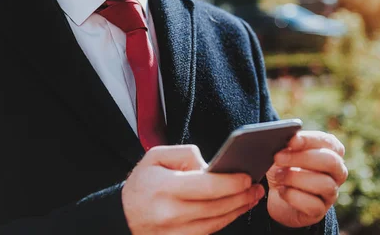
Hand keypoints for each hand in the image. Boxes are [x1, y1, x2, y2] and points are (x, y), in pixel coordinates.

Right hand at [122, 145, 264, 234]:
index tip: (247, 177)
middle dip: (242, 196)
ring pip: (216, 222)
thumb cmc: (143, 183)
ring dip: (238, 210)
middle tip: (257, 187)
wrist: (122, 216)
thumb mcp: (156, 156)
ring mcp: (174, 232)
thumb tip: (210, 164)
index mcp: (164, 187)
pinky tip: (236, 209)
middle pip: (216, 207)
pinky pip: (209, 232)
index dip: (232, 183)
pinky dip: (225, 220)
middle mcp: (170, 213)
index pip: (207, 186)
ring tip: (252, 197)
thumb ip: (185, 153)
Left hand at [266, 131, 347, 228]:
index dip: (309, 140)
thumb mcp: (286, 152)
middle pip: (330, 161)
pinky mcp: (320, 210)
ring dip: (295, 178)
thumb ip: (288, 145)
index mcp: (332, 151)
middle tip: (278, 157)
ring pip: (325, 184)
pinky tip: (282, 191)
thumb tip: (282, 139)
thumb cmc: (286, 167)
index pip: (328, 142)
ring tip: (278, 176)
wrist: (279, 196)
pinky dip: (293, 197)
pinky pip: (313, 205)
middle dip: (302, 158)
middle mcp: (338, 171)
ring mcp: (332, 192)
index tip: (291, 140)